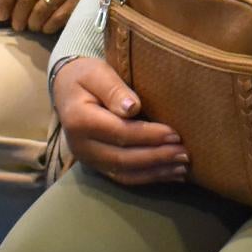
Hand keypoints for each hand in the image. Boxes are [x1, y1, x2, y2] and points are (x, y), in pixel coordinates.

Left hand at [0, 0, 127, 33]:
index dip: (4, 1)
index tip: (0, 14)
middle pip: (25, 0)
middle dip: (17, 16)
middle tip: (16, 24)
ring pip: (40, 11)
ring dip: (32, 23)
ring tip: (31, 26)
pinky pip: (60, 16)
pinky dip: (50, 25)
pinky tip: (47, 27)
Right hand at [54, 55, 188, 184]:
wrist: (66, 88)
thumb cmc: (86, 76)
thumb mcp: (97, 72)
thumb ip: (114, 89)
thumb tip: (132, 108)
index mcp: (79, 120)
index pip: (120, 133)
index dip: (148, 136)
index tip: (174, 134)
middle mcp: (81, 145)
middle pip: (123, 158)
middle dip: (157, 158)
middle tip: (185, 154)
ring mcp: (87, 158)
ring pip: (123, 173)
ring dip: (155, 173)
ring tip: (182, 168)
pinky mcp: (96, 165)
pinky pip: (122, 177)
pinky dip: (146, 178)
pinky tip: (169, 174)